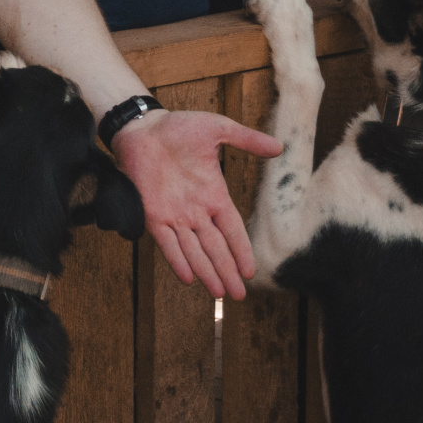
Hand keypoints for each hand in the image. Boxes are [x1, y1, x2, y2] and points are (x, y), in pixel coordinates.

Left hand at [113, 108, 278, 300]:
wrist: (143, 126)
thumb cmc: (179, 127)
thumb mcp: (218, 129)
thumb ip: (247, 140)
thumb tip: (279, 147)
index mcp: (214, 194)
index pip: (232, 230)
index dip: (242, 251)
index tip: (251, 271)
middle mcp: (196, 210)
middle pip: (216, 248)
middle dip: (228, 272)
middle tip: (238, 296)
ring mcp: (175, 214)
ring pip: (194, 251)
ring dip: (206, 272)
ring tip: (218, 293)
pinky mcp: (153, 214)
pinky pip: (167, 242)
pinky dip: (177, 259)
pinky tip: (188, 277)